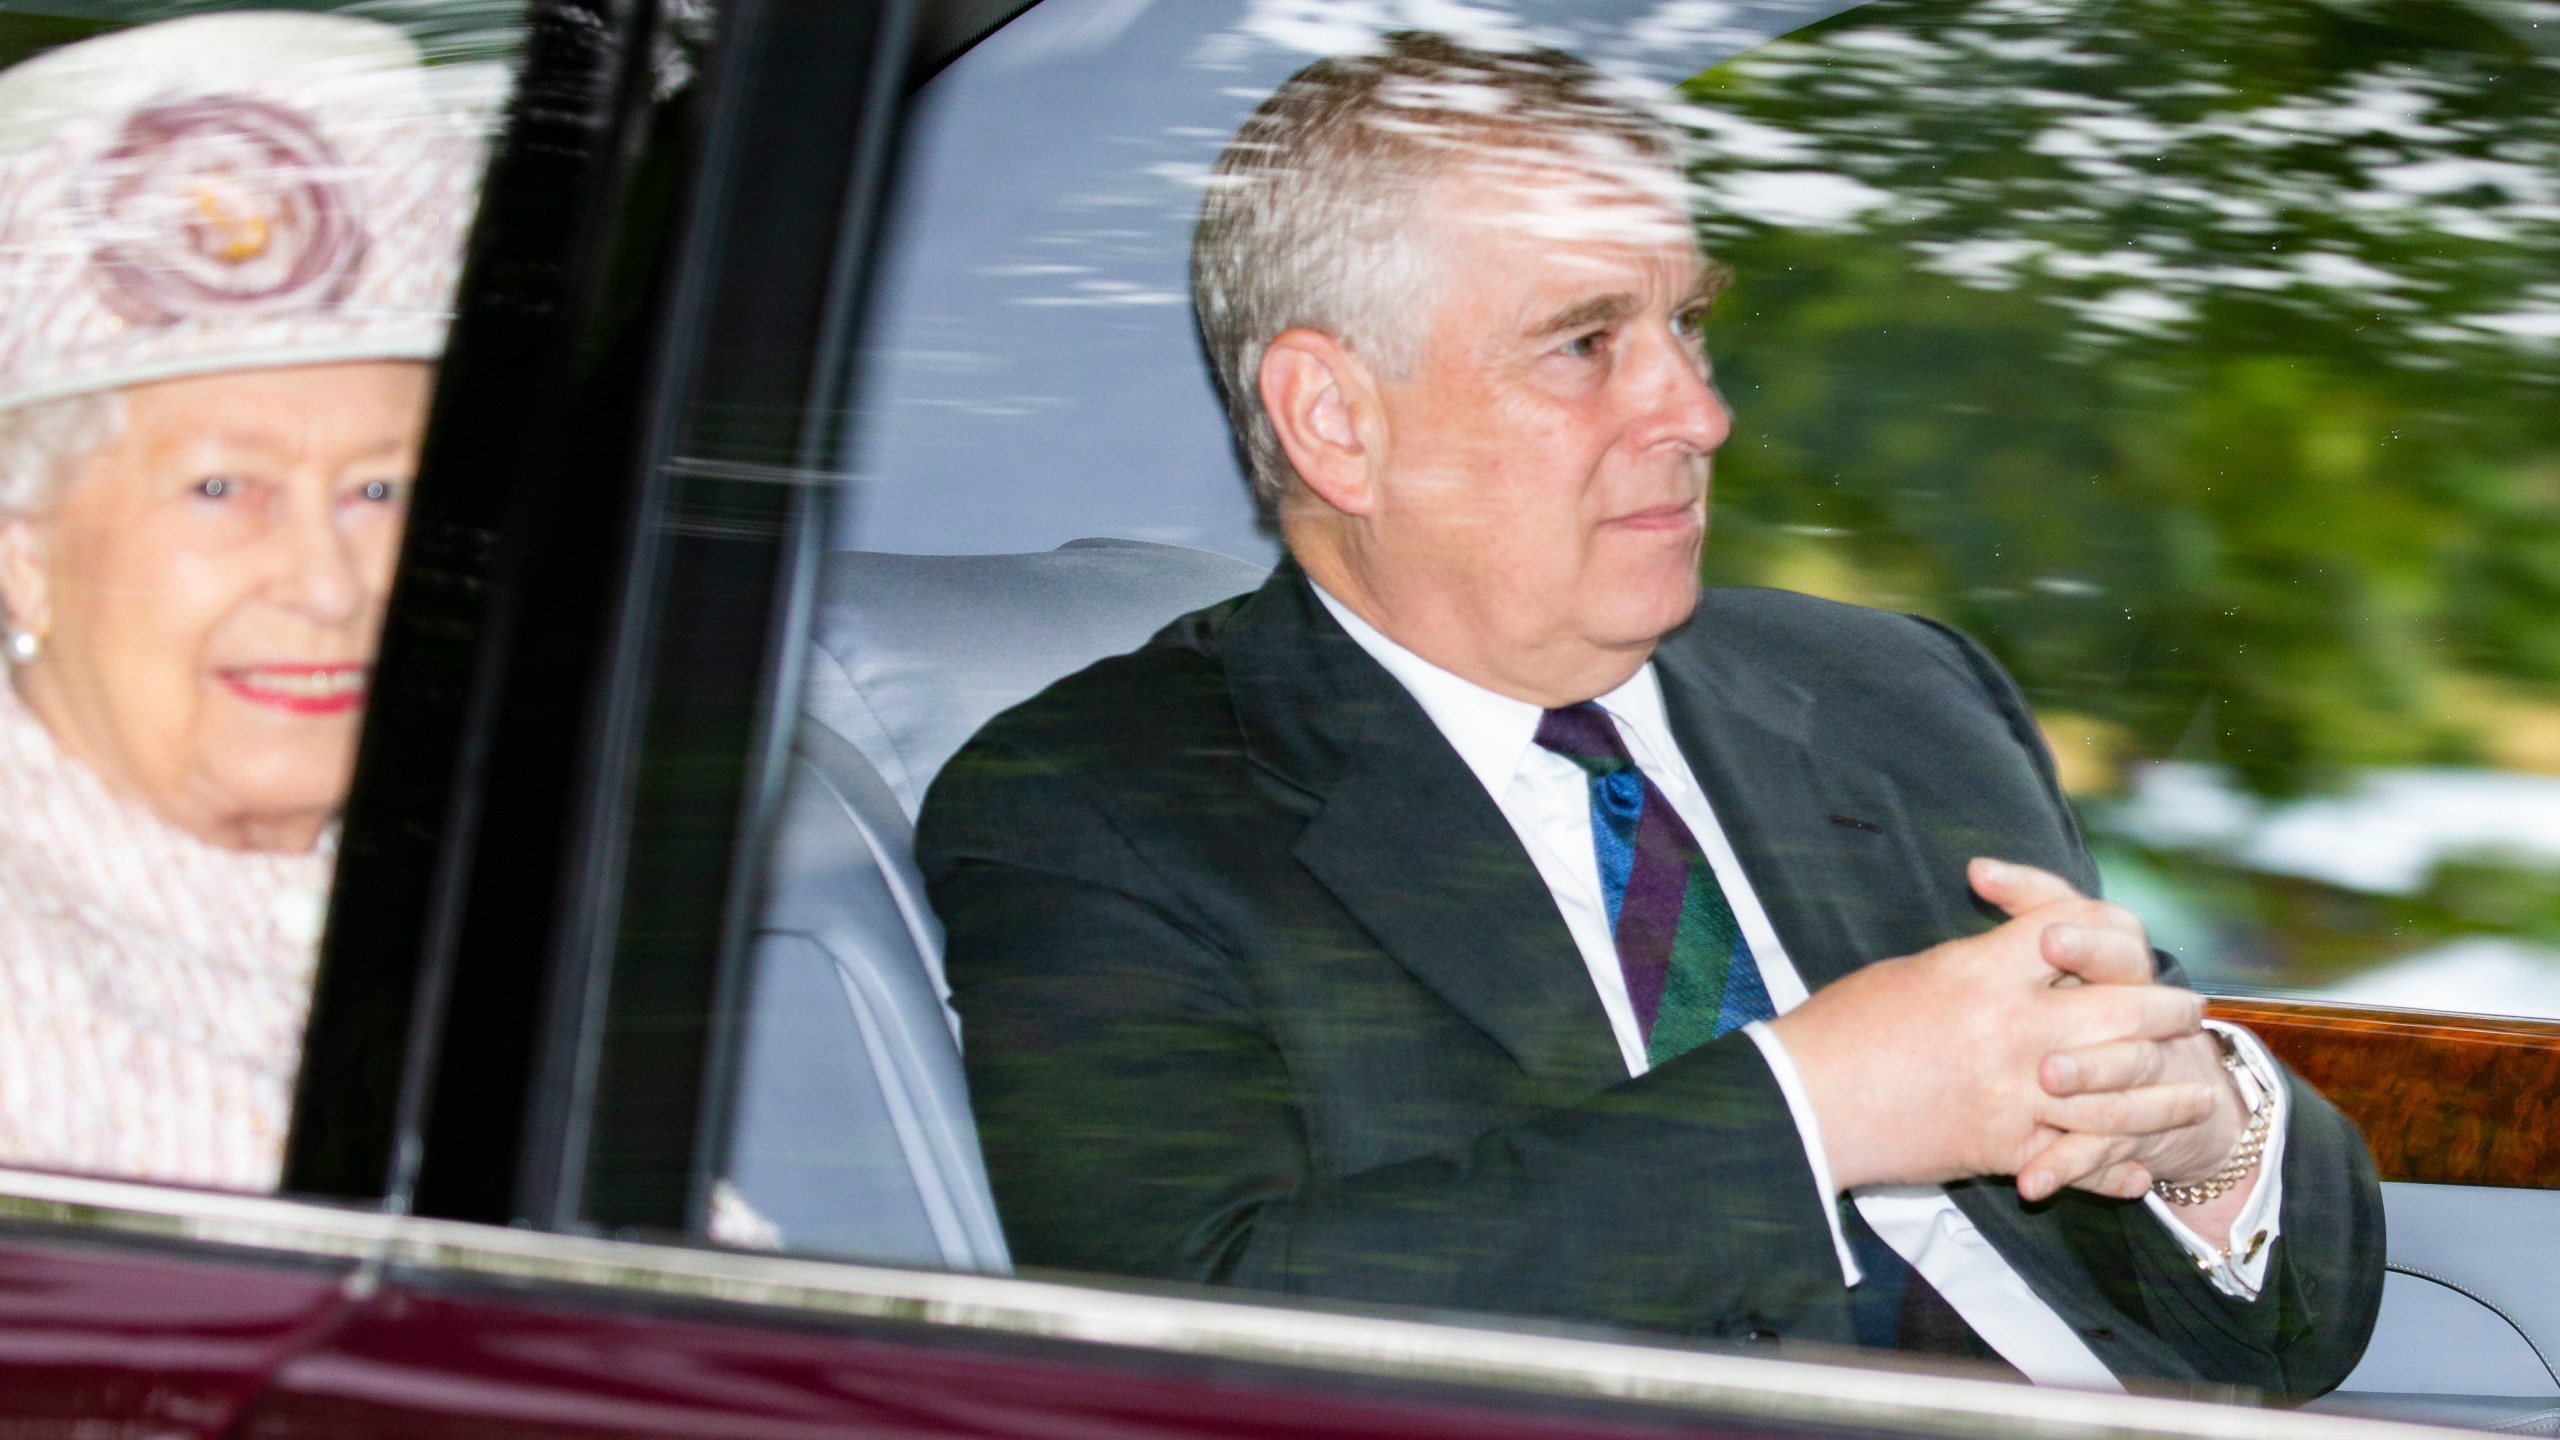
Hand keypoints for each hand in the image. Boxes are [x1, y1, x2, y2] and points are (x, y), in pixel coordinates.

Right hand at [1767, 859, 2216, 1195]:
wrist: (1804, 1103)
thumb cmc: (1842, 1027)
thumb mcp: (1914, 971)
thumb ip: (1980, 964)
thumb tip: (2023, 958)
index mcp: (1982, 972)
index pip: (2076, 928)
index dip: (2106, 928)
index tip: (2126, 940)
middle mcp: (2010, 1029)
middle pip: (2123, 1008)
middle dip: (2167, 1009)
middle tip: (2188, 1012)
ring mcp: (2013, 1093)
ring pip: (2120, 1094)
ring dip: (2165, 1095)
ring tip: (2194, 1094)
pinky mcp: (2002, 1148)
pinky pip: (2078, 1159)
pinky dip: (2112, 1168)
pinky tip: (2136, 1169)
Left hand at [1999, 863, 2248, 1203]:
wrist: (2177, 1089)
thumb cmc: (2092, 999)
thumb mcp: (2065, 949)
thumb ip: (2030, 903)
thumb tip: (1976, 868)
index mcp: (2122, 963)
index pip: (2116, 933)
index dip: (2084, 934)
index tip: (2045, 936)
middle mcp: (2141, 1014)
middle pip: (2130, 1000)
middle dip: (2092, 1008)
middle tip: (2048, 997)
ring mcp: (2143, 1075)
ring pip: (2127, 1071)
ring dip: (2090, 1074)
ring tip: (2048, 1078)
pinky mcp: (2131, 1135)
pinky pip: (2102, 1153)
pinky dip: (2068, 1168)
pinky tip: (2032, 1183)